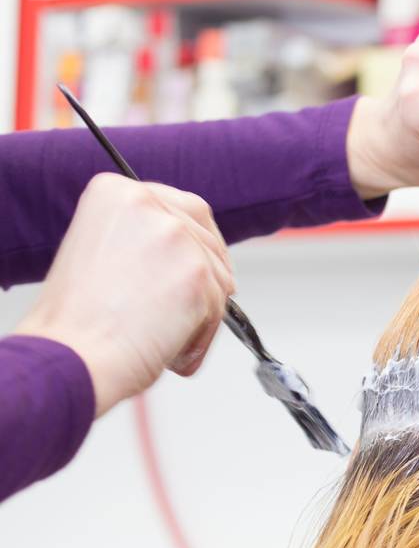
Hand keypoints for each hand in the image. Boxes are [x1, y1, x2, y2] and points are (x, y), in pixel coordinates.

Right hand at [15, 173, 233, 416]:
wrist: (71, 358)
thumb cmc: (79, 322)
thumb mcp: (103, 251)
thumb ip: (144, 239)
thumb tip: (194, 249)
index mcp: (115, 190)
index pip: (185, 208)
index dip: (196, 245)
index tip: (192, 269)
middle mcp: (145, 201)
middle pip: (208, 239)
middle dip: (207, 277)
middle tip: (191, 309)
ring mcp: (173, 234)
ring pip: (218, 276)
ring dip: (200, 312)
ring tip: (160, 335)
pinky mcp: (197, 272)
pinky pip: (219, 307)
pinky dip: (201, 335)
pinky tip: (170, 349)